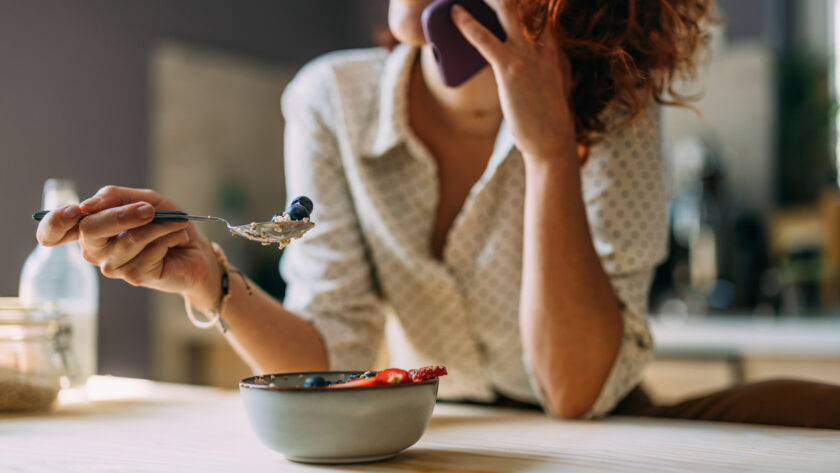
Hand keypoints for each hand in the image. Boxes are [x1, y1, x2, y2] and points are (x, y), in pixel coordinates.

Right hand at [36, 186, 222, 309]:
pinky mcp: (135, 276)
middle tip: (150, 209)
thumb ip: (115, 197)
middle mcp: (95, 250)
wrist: (197, 251)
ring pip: (129, 240)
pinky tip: (178, 238)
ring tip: (177, 223)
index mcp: (91, 229)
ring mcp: (113, 266)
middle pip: (90, 230)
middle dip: (122, 215)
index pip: (53, 232)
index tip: (74, 211)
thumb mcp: (145, 200)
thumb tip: (87, 205)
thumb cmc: (167, 223)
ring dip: (159, 225)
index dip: (54, 223)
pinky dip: (170, 237)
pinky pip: (150, 251)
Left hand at [451, 0, 576, 163]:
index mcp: (553, 46)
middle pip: (523, 0)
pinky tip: (454, 15)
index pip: (538, 8)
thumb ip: (538, 63)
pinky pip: (485, 39)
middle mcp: (544, 43)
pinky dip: (467, 23)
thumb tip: (521, 56)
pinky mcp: (511, 70)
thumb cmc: (546, 116)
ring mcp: (528, 55)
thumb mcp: (548, 82)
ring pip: (506, 8)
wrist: (552, 141)